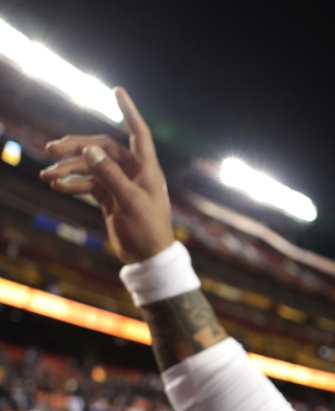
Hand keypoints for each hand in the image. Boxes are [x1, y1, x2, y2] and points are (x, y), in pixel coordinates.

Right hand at [40, 87, 174, 263]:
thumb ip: (110, 175)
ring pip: (91, 165)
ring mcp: (120, 183)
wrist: (147, 257)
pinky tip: (57, 186)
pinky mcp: (109, 196)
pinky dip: (73, 183)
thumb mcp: (129, 202)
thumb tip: (90, 149)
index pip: (138, 133)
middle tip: (52, 149)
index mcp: (146, 168)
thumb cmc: (147, 229)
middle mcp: (133, 171)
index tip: (117, 91)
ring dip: (69, 168)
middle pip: (102, 148)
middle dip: (77, 147)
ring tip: (47, 174)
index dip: (129, 111)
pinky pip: (87, 182)